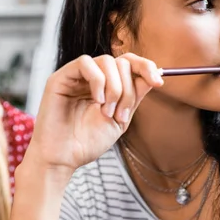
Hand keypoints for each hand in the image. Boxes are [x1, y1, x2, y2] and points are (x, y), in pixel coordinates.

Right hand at [27, 53, 162, 172]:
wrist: (63, 158)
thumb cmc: (86, 143)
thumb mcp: (120, 119)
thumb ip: (134, 97)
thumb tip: (152, 78)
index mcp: (106, 85)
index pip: (129, 63)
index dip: (147, 67)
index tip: (159, 83)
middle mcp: (92, 77)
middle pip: (121, 62)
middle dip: (128, 89)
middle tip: (120, 114)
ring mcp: (76, 76)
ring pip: (106, 61)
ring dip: (114, 87)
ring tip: (106, 111)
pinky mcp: (60, 78)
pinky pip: (85, 63)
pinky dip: (98, 81)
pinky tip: (96, 101)